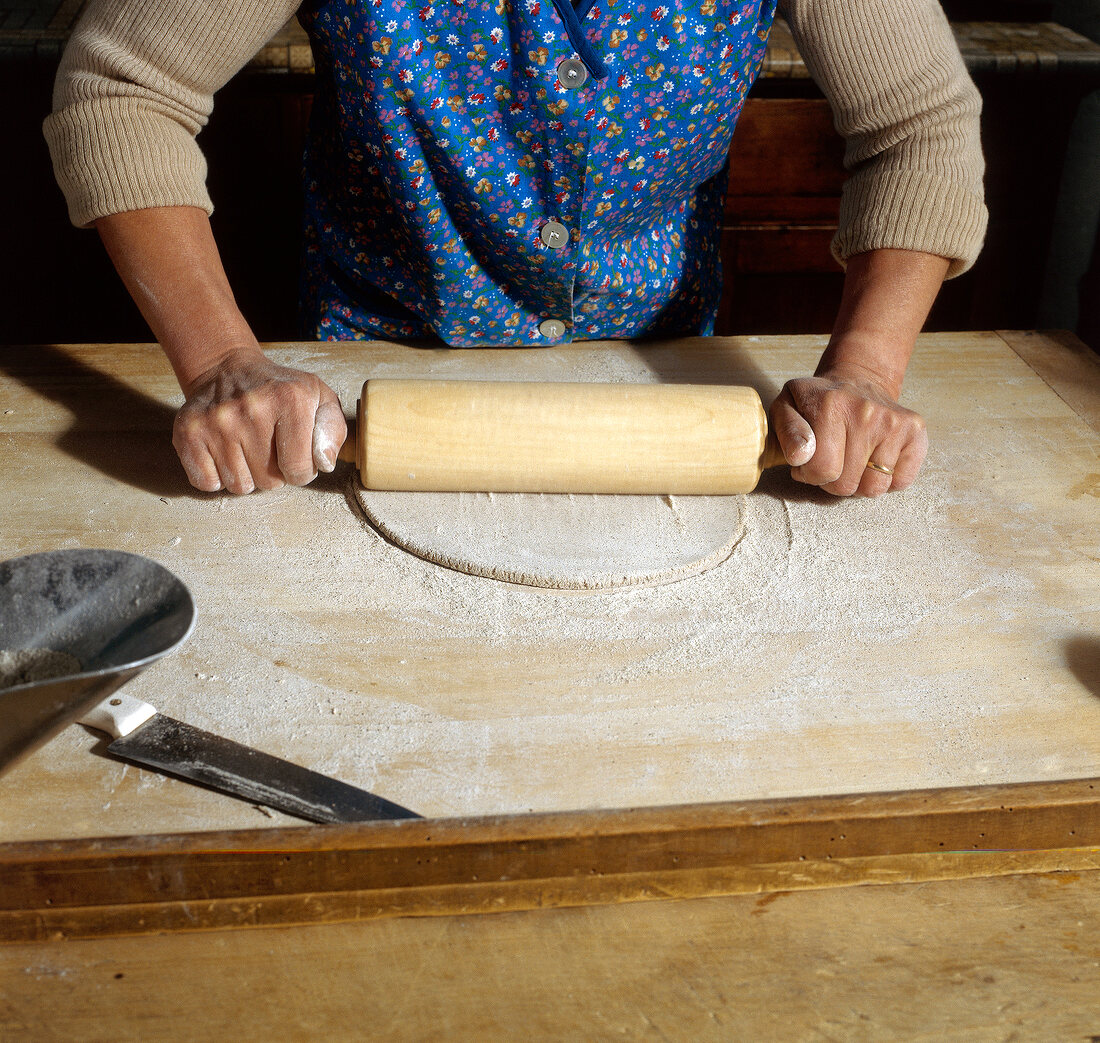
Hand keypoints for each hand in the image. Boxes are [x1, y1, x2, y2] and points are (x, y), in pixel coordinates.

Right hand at [172, 348, 346, 493]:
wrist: (227, 370)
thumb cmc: (279, 391)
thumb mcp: (319, 399)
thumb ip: (332, 431)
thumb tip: (324, 462)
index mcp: (290, 399)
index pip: (300, 471)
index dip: (301, 470)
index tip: (294, 453)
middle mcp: (251, 408)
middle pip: (270, 482)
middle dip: (274, 473)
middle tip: (268, 447)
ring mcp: (216, 421)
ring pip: (239, 486)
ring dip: (247, 475)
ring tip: (247, 447)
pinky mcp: (188, 432)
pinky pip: (207, 483)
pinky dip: (217, 476)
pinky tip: (224, 452)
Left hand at [769, 366, 927, 496]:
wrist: (857, 380)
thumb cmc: (817, 402)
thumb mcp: (786, 408)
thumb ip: (787, 434)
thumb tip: (800, 456)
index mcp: (831, 406)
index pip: (821, 470)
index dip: (810, 474)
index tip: (810, 460)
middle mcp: (866, 412)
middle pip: (846, 484)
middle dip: (833, 480)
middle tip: (832, 459)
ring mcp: (894, 422)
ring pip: (874, 488)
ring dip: (859, 483)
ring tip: (852, 460)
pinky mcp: (915, 431)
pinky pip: (901, 482)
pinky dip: (887, 480)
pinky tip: (875, 458)